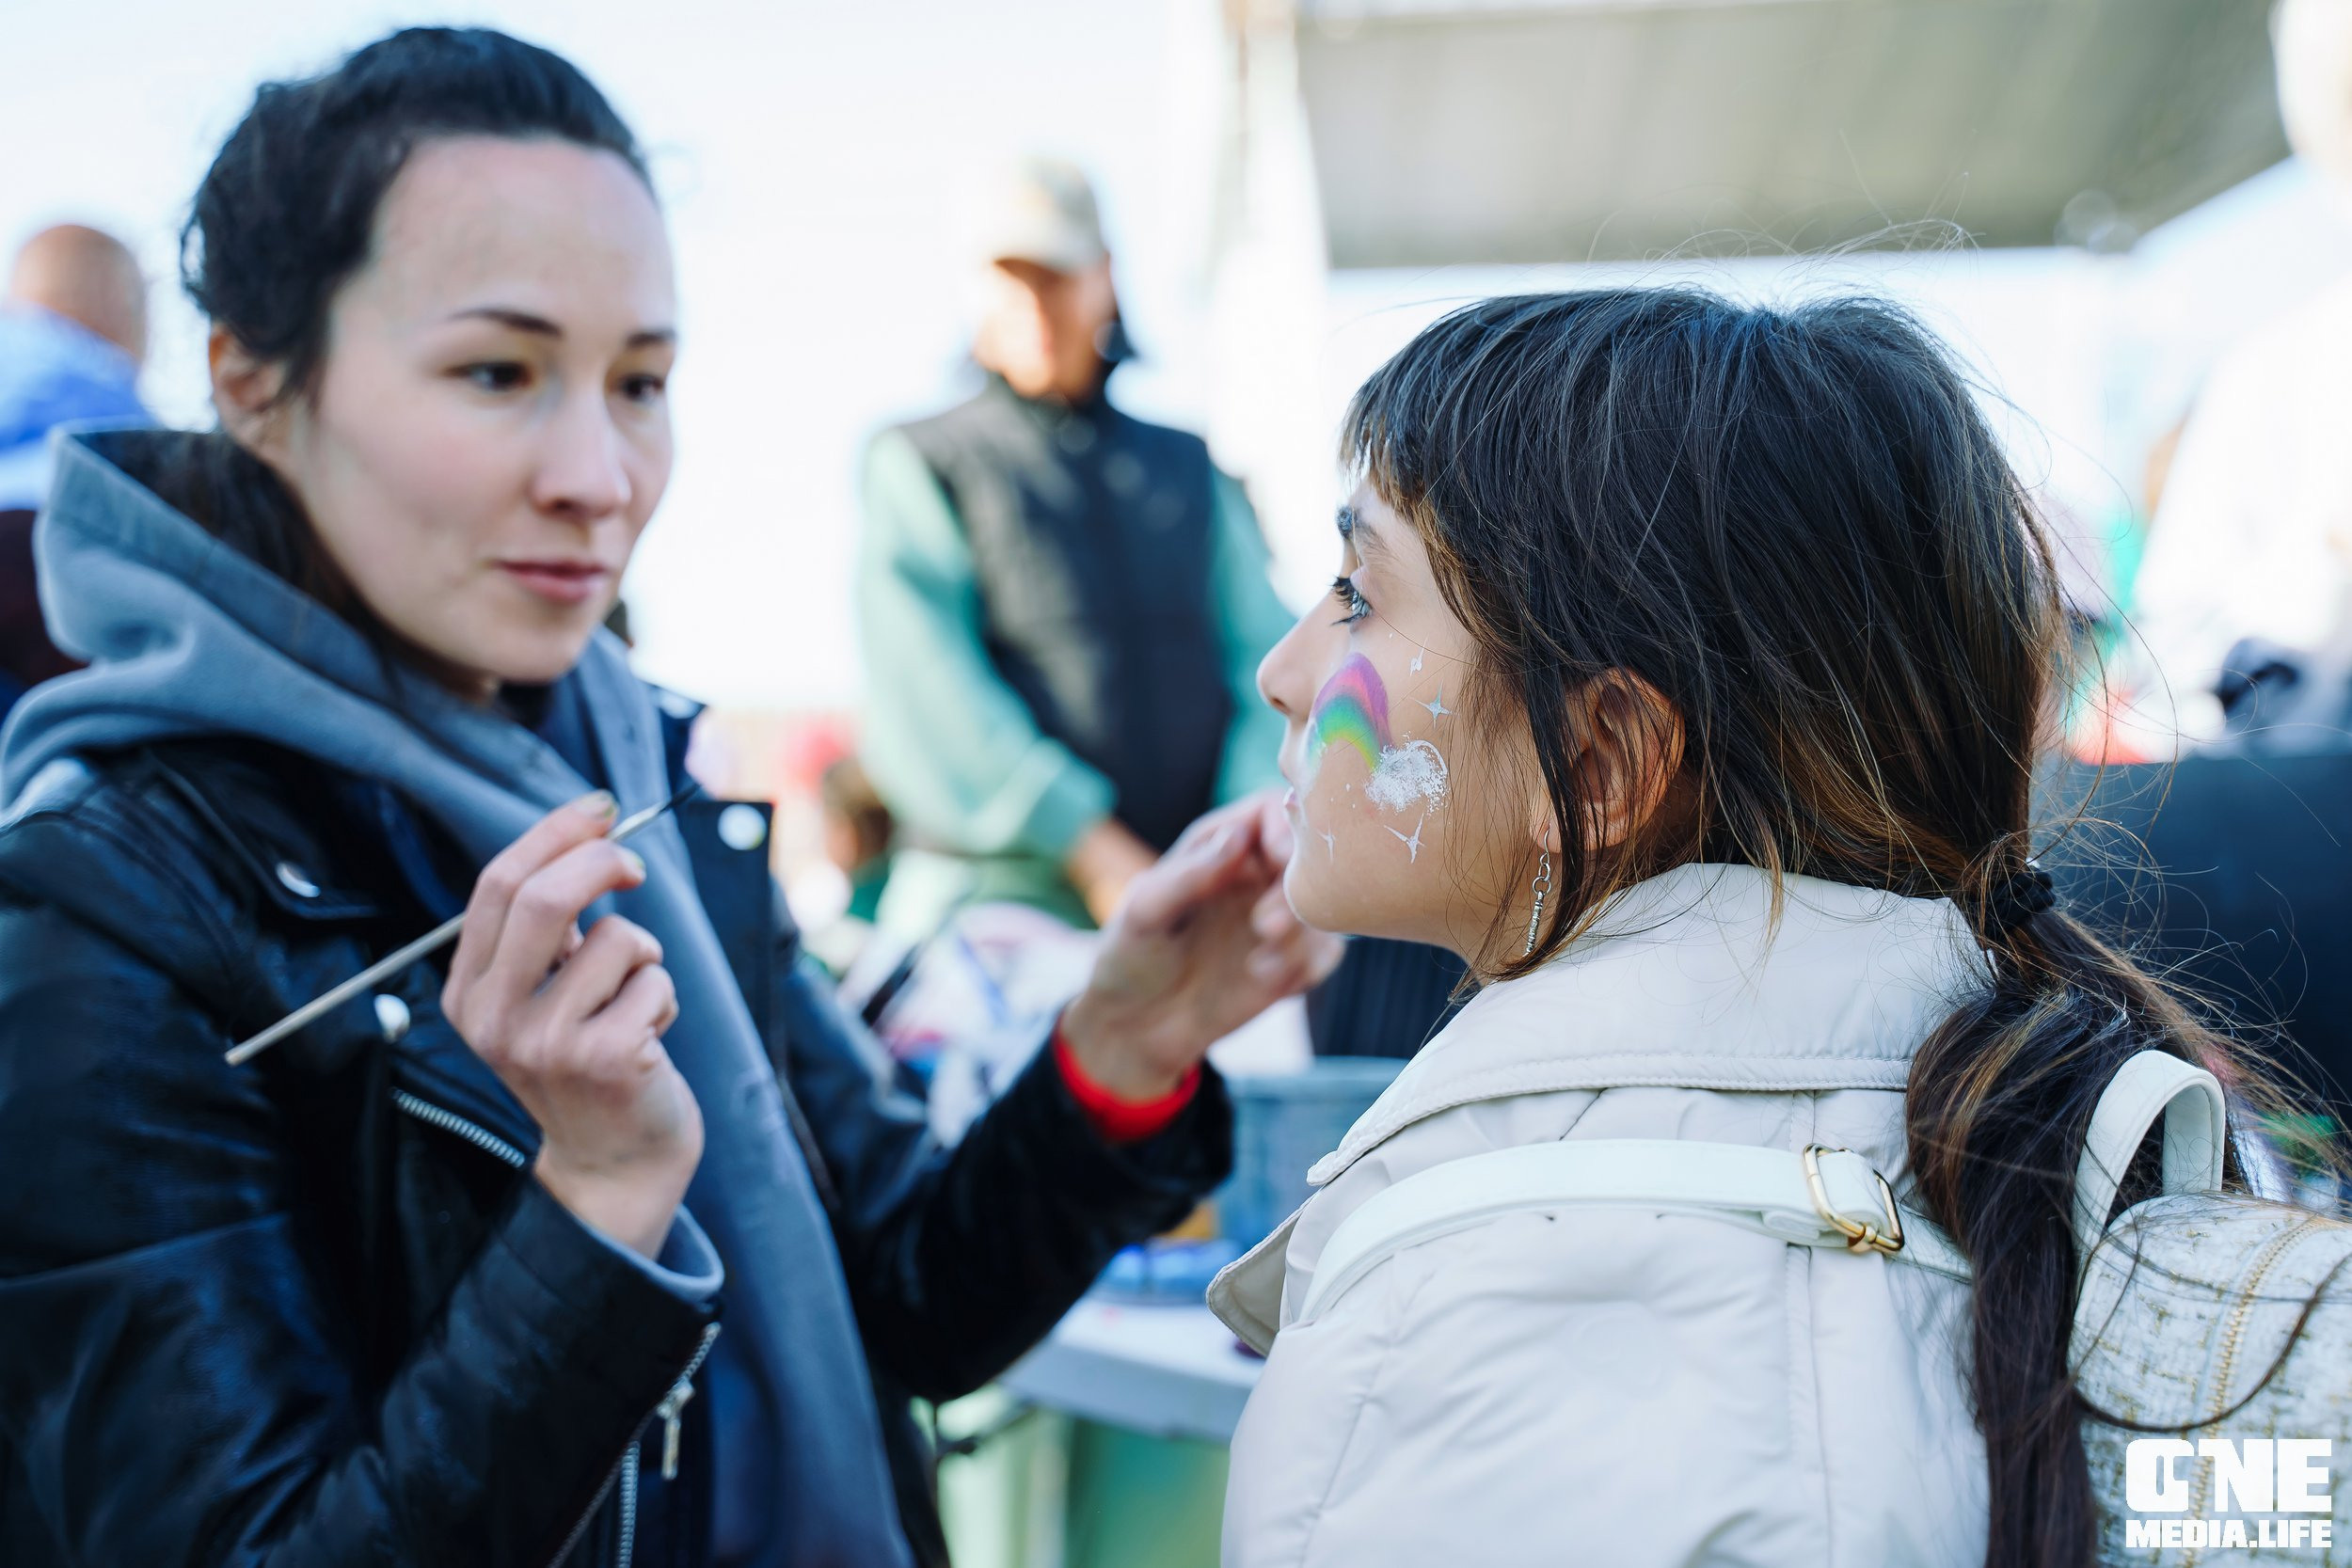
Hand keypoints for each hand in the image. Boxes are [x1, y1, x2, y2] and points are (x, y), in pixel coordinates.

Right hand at [441, 793, 703, 1257]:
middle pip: (546, 899)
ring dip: (645, 959)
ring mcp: (546, 1043)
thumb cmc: (586, 1060)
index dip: (553, 834)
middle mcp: (493, 1019)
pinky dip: (664, 998)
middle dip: (603, 862)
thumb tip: (592, 841)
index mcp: (466, 993)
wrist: (613, 1161)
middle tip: (637, 867)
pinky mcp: (605, 1059)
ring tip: (633, 1006)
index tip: (600, 808)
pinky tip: (648, 1041)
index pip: (497, 887)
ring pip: (619, 939)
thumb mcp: (543, 996)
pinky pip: (655, 980)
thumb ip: (549, 934)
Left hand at [1060, 792, 1344, 1098]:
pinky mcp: (1291, 961)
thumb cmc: (1130, 956)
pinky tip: (1260, 980)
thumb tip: (1238, 835)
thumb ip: (1189, 874)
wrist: (1136, 1026)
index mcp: (1221, 844)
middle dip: (1297, 890)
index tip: (1281, 859)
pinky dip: (1303, 967)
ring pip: (1325, 907)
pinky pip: (1325, 954)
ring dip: (1299, 935)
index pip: (1274, 810)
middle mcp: (1258, 873)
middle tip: (1265, 926)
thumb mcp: (1144, 911)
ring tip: (1257, 964)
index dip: (1288, 827)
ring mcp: (1278, 916)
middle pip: (1311, 857)